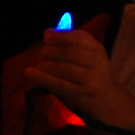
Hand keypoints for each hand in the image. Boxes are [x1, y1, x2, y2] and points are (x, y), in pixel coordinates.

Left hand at [22, 20, 134, 134]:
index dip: (60, 36)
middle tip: (41, 55)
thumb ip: (68, 43)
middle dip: (49, 51)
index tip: (47, 38)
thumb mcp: (86, 56)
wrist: (106, 101)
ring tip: (38, 65)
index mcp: (97, 49)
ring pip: (61, 67)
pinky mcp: (79, 93)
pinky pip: (57, 83)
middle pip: (68, 52)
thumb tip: (48, 33)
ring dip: (44, 64)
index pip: (79, 37)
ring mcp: (89, 79)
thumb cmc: (91, 75)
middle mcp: (96, 62)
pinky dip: (41, 77)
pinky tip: (29, 73)